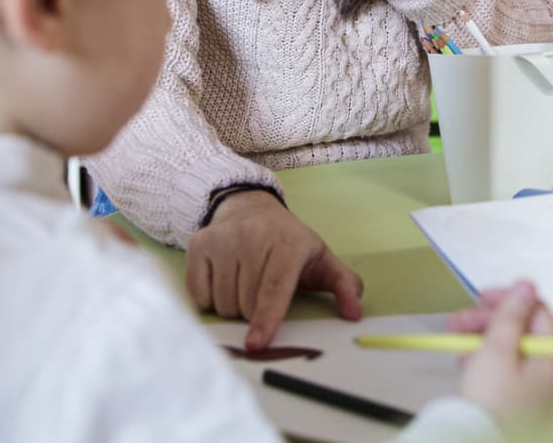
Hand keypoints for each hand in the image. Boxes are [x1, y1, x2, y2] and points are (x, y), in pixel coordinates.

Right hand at [186, 190, 364, 348]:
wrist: (251, 208)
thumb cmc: (289, 243)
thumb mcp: (322, 259)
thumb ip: (345, 285)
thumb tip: (354, 313)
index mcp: (287, 243)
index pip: (274, 289)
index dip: (266, 319)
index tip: (257, 344)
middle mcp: (252, 237)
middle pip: (246, 304)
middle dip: (253, 314)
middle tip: (261, 293)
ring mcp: (222, 239)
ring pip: (222, 302)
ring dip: (232, 308)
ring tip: (244, 285)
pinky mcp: (198, 244)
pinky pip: (199, 294)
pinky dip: (210, 299)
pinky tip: (223, 281)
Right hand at [448, 281, 552, 424]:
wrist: (477, 442)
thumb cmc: (490, 405)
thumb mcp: (496, 350)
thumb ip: (510, 315)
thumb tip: (525, 288)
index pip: (539, 314)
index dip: (510, 299)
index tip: (484, 296)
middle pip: (526, 333)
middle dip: (490, 322)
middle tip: (461, 320)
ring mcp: (543, 395)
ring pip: (515, 353)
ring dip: (485, 342)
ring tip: (460, 344)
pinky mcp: (528, 407)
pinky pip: (512, 374)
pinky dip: (491, 364)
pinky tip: (470, 364)